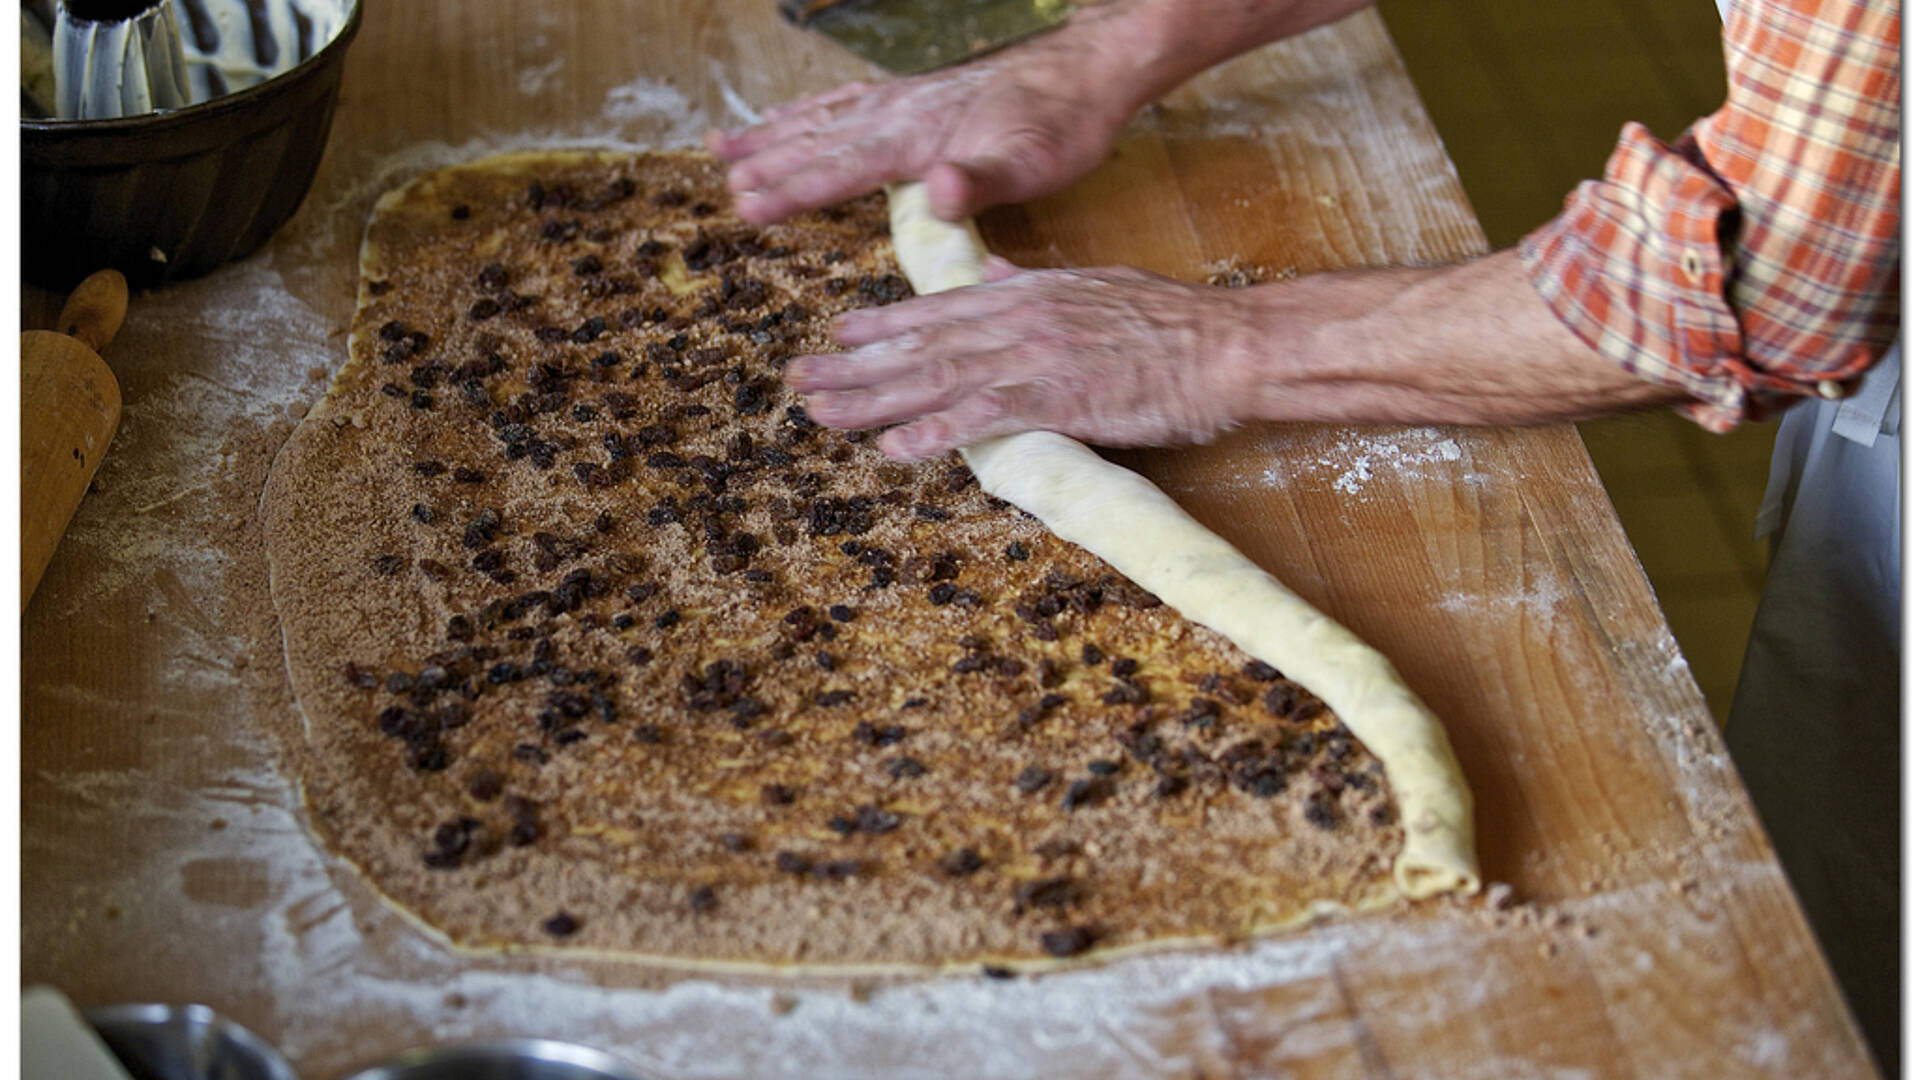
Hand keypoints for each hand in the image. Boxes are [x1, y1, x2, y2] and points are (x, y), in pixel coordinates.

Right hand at [706, 6, 1151, 224]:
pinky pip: (846, 99)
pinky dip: (809, 109)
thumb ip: (980, 180)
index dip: (793, 190)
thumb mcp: (1032, 162)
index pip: (842, 168)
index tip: (747, 206)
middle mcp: (901, 111)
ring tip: (722, 146)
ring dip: (773, 133)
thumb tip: (937, 194)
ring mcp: (905, 96)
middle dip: (768, 164)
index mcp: (918, 137)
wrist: (1090, 67)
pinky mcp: (917, 91)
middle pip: (820, 140)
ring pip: (823, 115)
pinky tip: (795, 117)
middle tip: (723, 186)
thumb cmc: (1064, 122)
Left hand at [785, 260, 1260, 458]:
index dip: (884, 325)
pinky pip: (981, 418)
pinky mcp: (1057, 398)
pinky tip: (893, 448)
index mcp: (1027, 293)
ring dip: (873, 400)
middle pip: (921, 345)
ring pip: (935, 379)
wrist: (1227, 346)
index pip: (940, 308)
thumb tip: (993, 271)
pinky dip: (934, 432)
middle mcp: (1018, 319)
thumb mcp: (1094, 286)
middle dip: (855, 366)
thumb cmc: (1172, 325)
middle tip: (801, 380)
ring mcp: (1033, 357)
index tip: (839, 335)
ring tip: (821, 414)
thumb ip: (1034, 282)